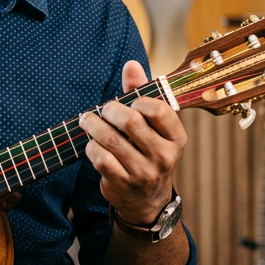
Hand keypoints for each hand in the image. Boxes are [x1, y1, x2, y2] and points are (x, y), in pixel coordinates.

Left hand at [79, 60, 186, 223]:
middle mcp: (164, 156)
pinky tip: (91, 144)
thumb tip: (131, 64)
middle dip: (110, 110)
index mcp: (176, 138)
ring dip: (94, 125)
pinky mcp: (123, 184)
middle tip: (102, 110)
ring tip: (87, 120)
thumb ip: (141, 93)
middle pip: (131, 121)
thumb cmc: (147, 151)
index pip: (158, 109)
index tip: (127, 103)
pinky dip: (91, 147)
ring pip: (111, 139)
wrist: (147, 200)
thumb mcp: (152, 126)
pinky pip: (100, 158)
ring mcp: (144, 173)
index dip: (137, 100)